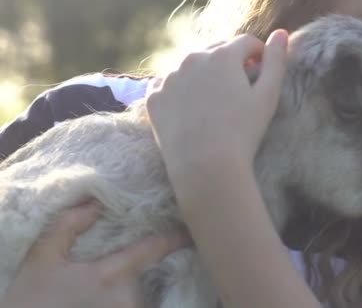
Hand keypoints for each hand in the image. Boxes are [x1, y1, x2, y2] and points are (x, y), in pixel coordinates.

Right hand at [1, 201, 190, 307]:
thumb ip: (68, 225)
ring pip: (148, 297)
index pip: (154, 248)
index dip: (176, 236)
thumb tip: (96, 202)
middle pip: (152, 275)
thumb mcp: (42, 258)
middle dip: (157, 266)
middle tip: (162, 250)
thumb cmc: (32, 301)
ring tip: (150, 274)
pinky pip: (144, 307)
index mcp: (111, 275)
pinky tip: (144, 291)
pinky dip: (143, 300)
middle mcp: (127, 300)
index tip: (191, 229)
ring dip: (149, 288)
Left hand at [145, 30, 288, 190]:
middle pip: (217, 51)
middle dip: (231, 64)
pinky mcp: (154, 97)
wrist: (205, 167)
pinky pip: (169, 84)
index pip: (246, 43)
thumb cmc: (243, 132)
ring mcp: (169, 77)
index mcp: (222, 54)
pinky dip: (181, 90)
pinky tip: (192, 111)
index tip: (261, 76)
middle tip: (239, 92)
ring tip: (215, 104)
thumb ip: (277, 60)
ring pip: (192, 66)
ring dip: (205, 76)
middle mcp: (192, 57)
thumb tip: (281, 33)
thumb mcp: (268, 95)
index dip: (258, 56)